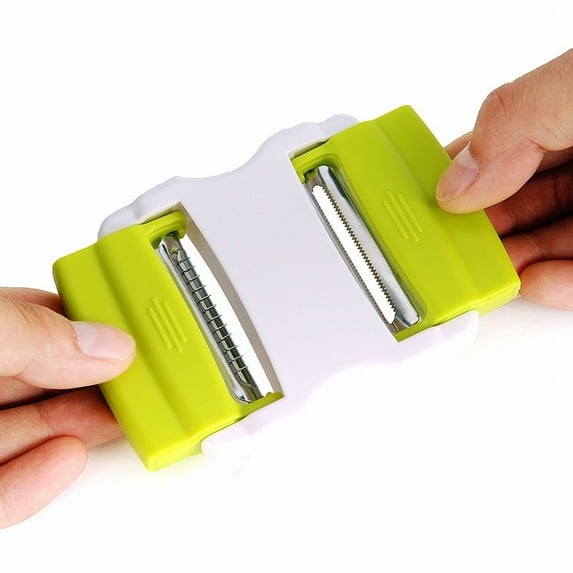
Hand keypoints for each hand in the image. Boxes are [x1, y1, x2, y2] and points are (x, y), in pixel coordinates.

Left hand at [0, 287, 134, 527]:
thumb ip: (32, 334)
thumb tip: (105, 346)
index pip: (36, 318)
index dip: (86, 323)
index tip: (130, 329)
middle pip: (43, 378)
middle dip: (96, 382)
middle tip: (143, 381)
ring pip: (30, 433)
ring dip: (80, 429)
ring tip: (125, 420)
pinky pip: (2, 490)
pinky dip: (38, 479)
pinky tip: (69, 458)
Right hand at [436, 49, 572, 309]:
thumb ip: (515, 118)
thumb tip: (458, 181)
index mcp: (561, 112)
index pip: (491, 148)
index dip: (452, 174)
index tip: (418, 201)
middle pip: (511, 200)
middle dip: (475, 229)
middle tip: (443, 250)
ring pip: (544, 240)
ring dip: (509, 263)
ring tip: (480, 277)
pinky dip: (556, 285)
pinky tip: (532, 284)